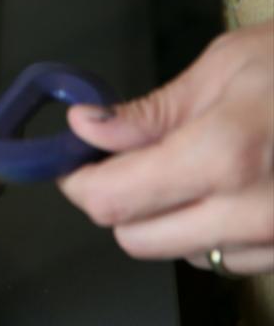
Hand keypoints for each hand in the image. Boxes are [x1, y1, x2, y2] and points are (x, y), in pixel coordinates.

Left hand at [59, 19, 273, 274]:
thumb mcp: (226, 66)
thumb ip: (150, 111)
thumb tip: (86, 128)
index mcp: (224, 155)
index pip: (113, 199)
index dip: (79, 182)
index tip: (73, 162)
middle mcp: (252, 211)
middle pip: (137, 238)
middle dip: (116, 202)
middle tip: (121, 161)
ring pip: (182, 253)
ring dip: (165, 218)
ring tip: (186, 167)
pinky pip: (228, 258)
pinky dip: (210, 229)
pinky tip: (226, 187)